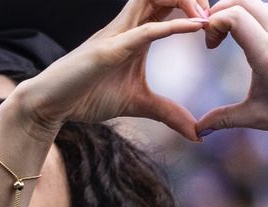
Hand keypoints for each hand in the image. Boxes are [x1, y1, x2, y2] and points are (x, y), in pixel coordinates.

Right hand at [10, 0, 209, 140]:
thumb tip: (196, 133)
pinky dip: (172, 26)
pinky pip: (145, 30)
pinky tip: (196, 26)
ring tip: (205, 17)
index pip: (167, 3)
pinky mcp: (110, 49)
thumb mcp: (140, 104)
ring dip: (183, 1)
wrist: (52, 104)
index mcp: (136, 33)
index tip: (215, 24)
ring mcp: (118, 34)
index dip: (193, 5)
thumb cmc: (89, 96)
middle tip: (215, 15)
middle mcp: (128, 26)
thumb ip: (168, 113)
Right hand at [196, 0, 267, 143]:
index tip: (209, 47)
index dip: (212, 23)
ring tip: (226, 38)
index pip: (233, 15)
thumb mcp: (257, 118)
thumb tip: (197, 131)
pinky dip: (252, 16)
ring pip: (257, 3)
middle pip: (242, 0)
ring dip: (236, 11)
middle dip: (219, 11)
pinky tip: (248, 41)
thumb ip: (224, 119)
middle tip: (211, 37)